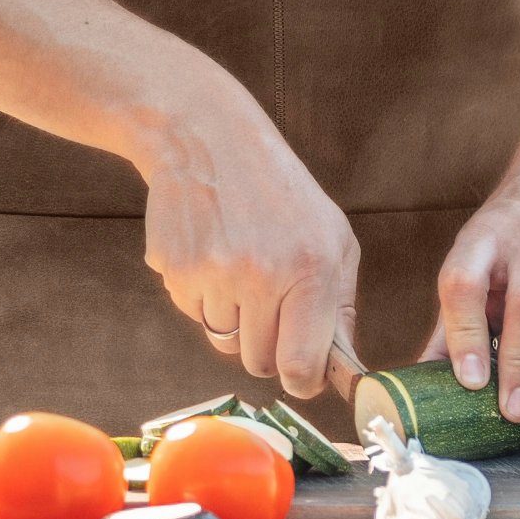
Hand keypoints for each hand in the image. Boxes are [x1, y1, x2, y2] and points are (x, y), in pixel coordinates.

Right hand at [134, 62, 358, 401]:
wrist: (210, 139)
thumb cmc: (281, 191)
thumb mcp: (333, 236)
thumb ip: (340, 307)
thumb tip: (343, 373)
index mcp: (311, 269)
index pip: (301, 368)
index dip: (302, 379)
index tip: (302, 371)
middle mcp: (262, 276)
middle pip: (260, 363)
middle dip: (268, 344)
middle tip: (270, 300)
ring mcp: (214, 275)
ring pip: (224, 341)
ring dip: (233, 317)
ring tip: (241, 263)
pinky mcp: (176, 271)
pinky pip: (193, 314)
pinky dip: (203, 295)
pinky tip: (213, 250)